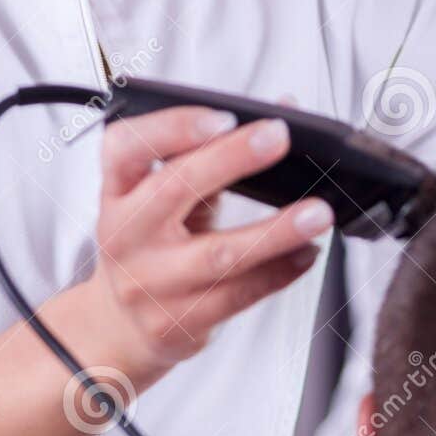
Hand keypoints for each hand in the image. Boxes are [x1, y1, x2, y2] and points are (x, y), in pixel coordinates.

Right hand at [77, 104, 333, 388]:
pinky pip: (238, 295)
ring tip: (317, 213)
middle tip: (278, 137)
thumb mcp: (162, 197)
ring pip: (218, 253)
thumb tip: (283, 109)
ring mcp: (147, 283)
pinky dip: (280, 272)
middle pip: (174, 189)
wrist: (122, 326)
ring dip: (275, 231)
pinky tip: (306, 253)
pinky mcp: (175, 322)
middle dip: (230, 158)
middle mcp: (125, 235)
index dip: (173, 128)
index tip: (223, 116)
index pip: (126, 148)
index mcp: (117, 192)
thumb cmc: (150, 247)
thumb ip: (212, 154)